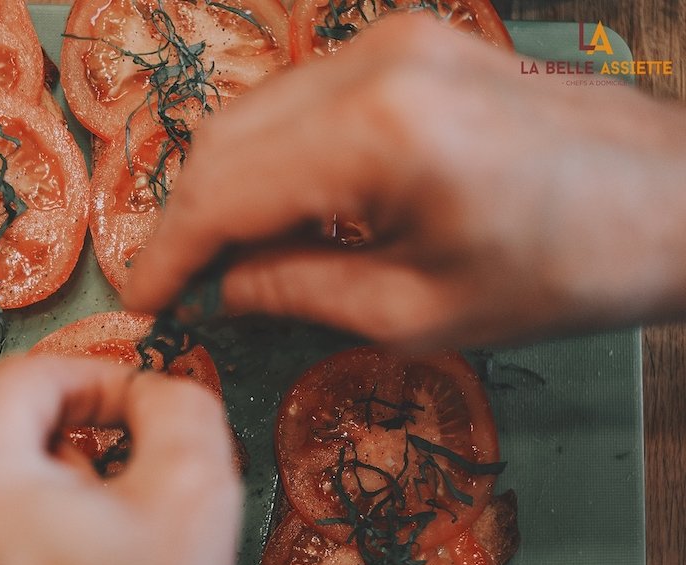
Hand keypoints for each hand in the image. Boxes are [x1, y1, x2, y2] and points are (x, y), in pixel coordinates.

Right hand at [122, 14, 685, 348]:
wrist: (675, 198)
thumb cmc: (566, 271)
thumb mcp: (420, 312)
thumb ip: (297, 292)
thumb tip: (219, 291)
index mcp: (377, 134)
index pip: (222, 191)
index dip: (168, 253)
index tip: (142, 302)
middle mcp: (371, 63)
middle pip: (223, 141)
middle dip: (186, 220)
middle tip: (178, 286)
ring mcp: (388, 41)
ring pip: (252, 115)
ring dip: (222, 187)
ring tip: (219, 258)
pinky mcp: (405, 44)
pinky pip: (298, 102)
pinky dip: (268, 159)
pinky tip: (273, 211)